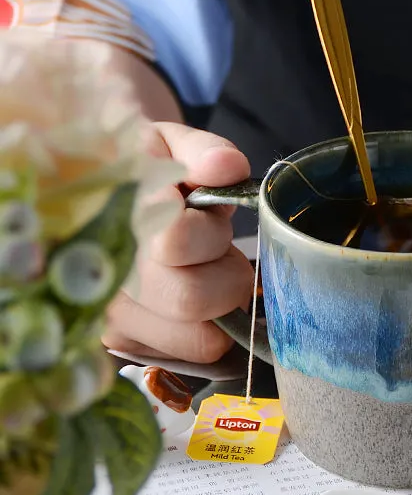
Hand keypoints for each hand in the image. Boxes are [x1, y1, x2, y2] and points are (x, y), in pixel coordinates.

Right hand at [103, 123, 252, 362]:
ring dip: (220, 306)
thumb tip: (226, 168)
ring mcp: (110, 314)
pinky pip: (192, 352)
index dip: (208, 234)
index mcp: (112, 214)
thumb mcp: (170, 143)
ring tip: (202, 272)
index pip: (175, 241)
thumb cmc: (147, 168)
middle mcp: (102, 272)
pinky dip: (206, 328)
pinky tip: (187, 295)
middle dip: (224, 274)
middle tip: (216, 250)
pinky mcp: (124, 343)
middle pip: (191, 298)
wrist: (102, 189)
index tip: (206, 214)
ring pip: (199, 337)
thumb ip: (203, 151)